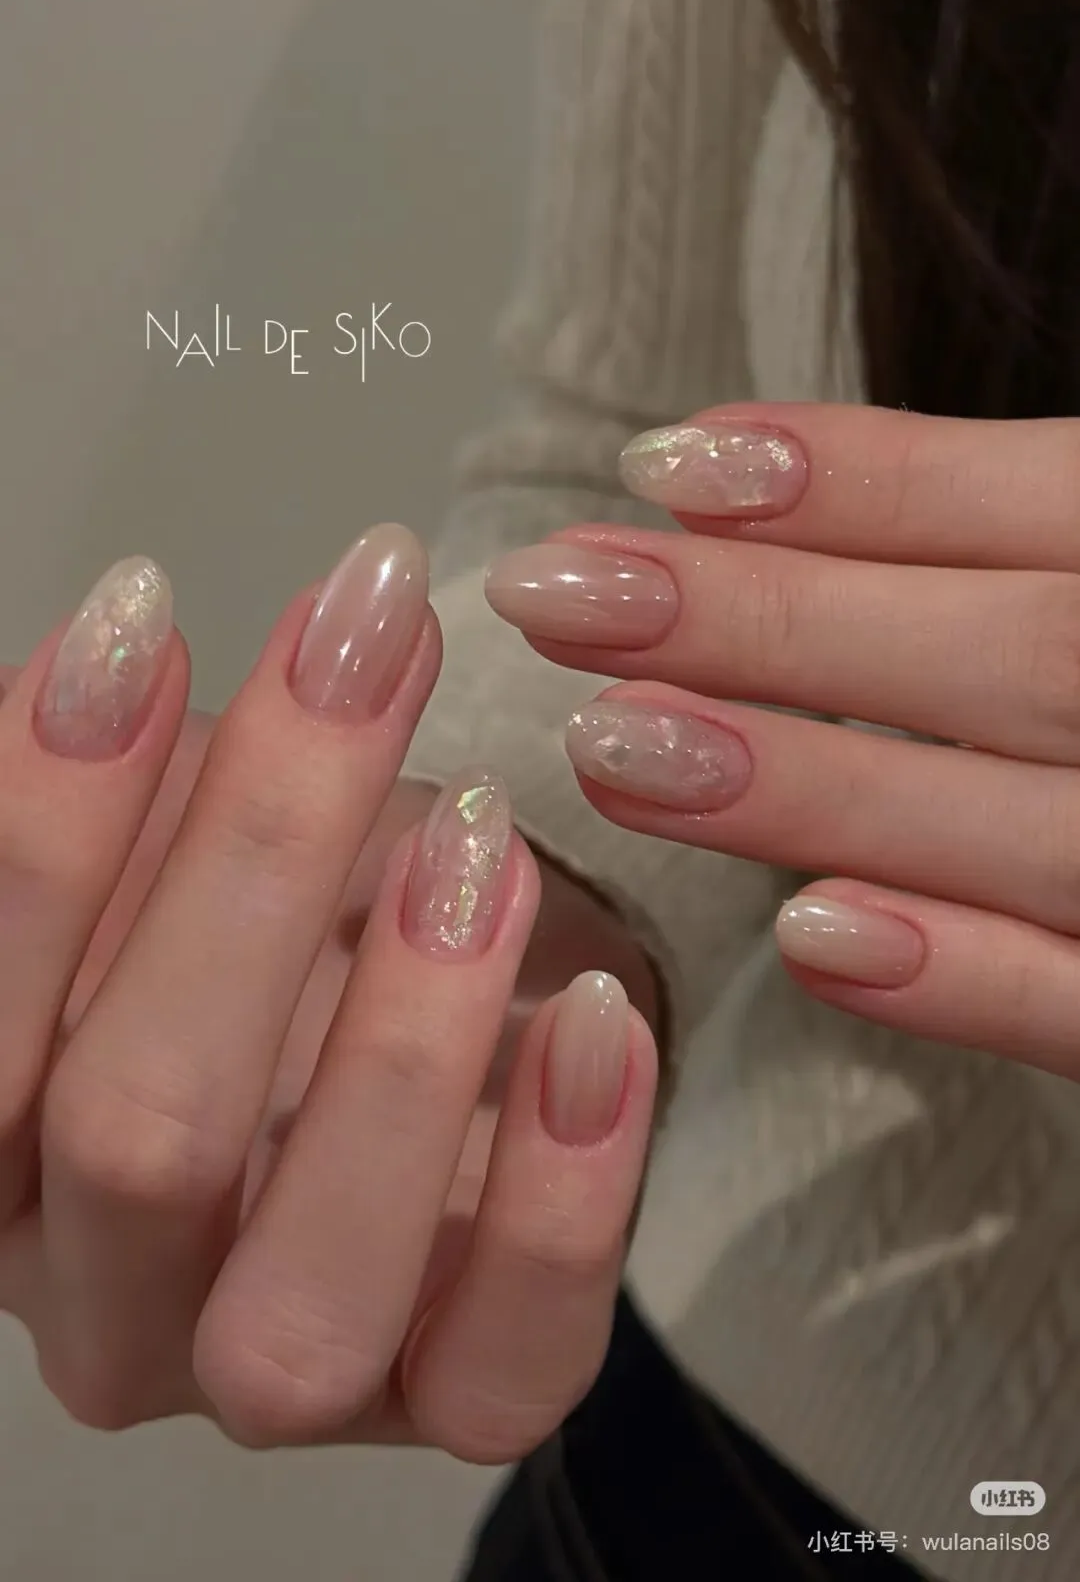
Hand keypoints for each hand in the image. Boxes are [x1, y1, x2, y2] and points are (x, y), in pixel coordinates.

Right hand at [0, 527, 655, 1457]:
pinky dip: (567, 1194)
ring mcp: (273, 1370)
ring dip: (401, 1050)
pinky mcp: (450, 1397)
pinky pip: (509, 1362)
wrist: (392, 1017)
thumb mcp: (160, 843)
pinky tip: (599, 1017)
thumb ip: (123, 797)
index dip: (45, 821)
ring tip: (480, 839)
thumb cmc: (248, 913)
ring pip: (304, 1301)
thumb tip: (111, 652)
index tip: (143, 617)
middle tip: (360, 653)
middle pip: (139, 1137)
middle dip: (255, 858)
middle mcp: (101, 1297)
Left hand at [486, 404, 1079, 1082]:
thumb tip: (774, 479)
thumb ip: (1052, 528)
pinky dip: (979, 979)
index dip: (866, 480)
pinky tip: (816, 943)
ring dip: (829, 784)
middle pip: (1018, 649)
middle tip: (563, 593)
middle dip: (782, 619)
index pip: (1056, 499)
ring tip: (619, 744)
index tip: (670, 462)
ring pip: (1043, 824)